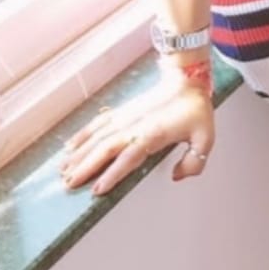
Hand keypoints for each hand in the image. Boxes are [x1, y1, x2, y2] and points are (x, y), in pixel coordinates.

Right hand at [59, 80, 213, 196]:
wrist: (187, 79)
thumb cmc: (196, 110)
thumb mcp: (205, 138)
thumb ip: (194, 162)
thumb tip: (176, 176)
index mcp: (154, 134)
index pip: (129, 157)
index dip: (112, 174)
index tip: (96, 190)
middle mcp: (135, 125)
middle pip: (105, 148)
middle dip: (86, 167)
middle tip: (69, 184)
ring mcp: (126, 117)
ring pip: (97, 136)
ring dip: (80, 154)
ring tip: (63, 170)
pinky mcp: (123, 111)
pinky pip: (99, 123)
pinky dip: (82, 134)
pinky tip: (69, 147)